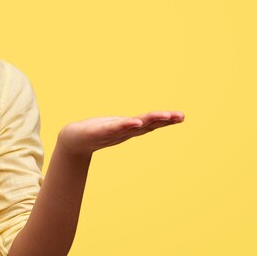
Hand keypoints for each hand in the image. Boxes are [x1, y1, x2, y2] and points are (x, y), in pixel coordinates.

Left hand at [57, 111, 184, 157]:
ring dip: (148, 121)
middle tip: (178, 116)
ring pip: (134, 126)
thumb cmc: (96, 132)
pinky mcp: (99, 133)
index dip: (166, 120)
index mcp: (130, 128)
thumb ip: (130, 125)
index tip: (181, 116)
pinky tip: (134, 122)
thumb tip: (144, 122)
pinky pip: (114, 129)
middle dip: (163, 120)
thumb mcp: (116, 127)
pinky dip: (125, 125)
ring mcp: (113, 132)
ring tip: (163, 116)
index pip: (151, 123)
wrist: (74, 140)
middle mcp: (124, 131)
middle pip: (147, 124)